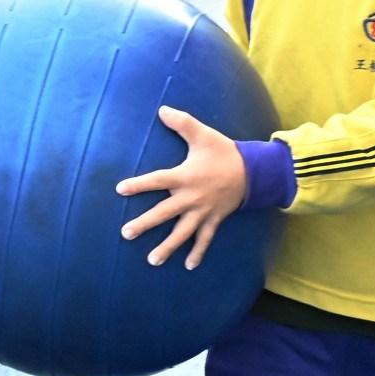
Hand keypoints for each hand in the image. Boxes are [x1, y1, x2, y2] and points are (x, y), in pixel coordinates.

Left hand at [116, 106, 248, 268]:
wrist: (254, 171)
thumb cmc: (224, 152)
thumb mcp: (202, 134)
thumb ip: (181, 122)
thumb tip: (161, 109)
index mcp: (185, 177)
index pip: (157, 180)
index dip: (139, 185)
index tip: (120, 189)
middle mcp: (191, 198)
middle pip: (164, 213)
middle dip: (145, 224)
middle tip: (126, 233)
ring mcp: (203, 212)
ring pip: (182, 233)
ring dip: (167, 247)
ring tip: (152, 260)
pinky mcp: (215, 220)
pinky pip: (205, 240)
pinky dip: (198, 253)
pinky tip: (188, 266)